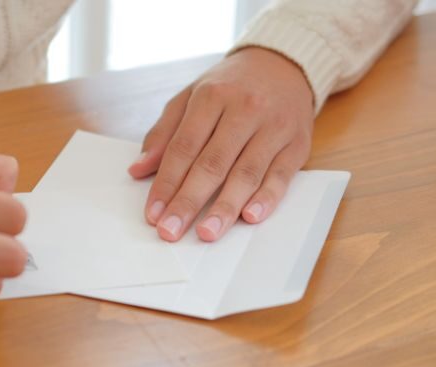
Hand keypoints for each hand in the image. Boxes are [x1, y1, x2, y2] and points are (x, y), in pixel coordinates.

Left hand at [128, 47, 314, 241]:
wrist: (284, 64)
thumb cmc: (230, 86)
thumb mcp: (191, 97)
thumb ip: (164, 133)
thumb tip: (138, 169)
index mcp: (211, 97)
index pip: (183, 148)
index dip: (166, 183)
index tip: (152, 213)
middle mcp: (244, 110)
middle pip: (212, 163)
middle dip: (189, 201)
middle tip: (171, 231)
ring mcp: (273, 127)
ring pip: (246, 172)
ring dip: (224, 207)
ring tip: (206, 233)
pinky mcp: (297, 144)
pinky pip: (281, 175)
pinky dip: (266, 198)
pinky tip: (250, 217)